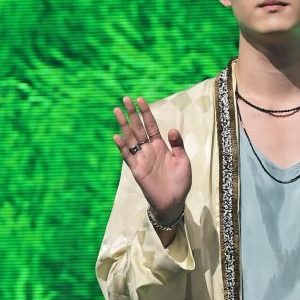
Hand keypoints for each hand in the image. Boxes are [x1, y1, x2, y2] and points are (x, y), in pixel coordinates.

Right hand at [113, 96, 191, 223]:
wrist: (174, 201)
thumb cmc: (180, 182)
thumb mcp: (183, 160)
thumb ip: (177, 144)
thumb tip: (172, 129)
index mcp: (160, 146)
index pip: (151, 126)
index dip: (146, 113)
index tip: (140, 99)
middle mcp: (149, 150)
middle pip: (138, 128)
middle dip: (132, 113)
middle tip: (125, 98)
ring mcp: (141, 159)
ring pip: (130, 138)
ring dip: (123, 125)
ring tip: (116, 111)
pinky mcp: (137, 170)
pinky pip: (128, 156)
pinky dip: (122, 146)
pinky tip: (117, 136)